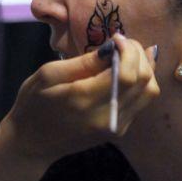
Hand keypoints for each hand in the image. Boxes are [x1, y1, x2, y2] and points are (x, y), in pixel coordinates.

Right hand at [0, 34, 159, 169]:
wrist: (31, 142)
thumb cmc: (33, 104)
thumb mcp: (48, 75)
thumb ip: (83, 63)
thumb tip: (113, 48)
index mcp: (87, 101)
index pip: (128, 74)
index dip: (130, 51)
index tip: (116, 37)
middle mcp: (108, 117)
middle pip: (144, 82)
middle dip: (139, 55)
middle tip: (122, 42)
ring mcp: (116, 127)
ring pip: (150, 92)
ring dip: (145, 67)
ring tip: (128, 53)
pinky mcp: (119, 130)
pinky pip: (142, 102)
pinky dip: (142, 82)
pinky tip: (130, 68)